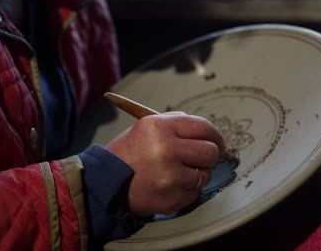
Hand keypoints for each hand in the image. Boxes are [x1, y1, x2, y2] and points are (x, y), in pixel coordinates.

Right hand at [106, 112, 224, 215]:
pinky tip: (170, 186)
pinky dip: (186, 191)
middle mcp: (166, 149)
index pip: (204, 127)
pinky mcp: (171, 198)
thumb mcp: (145, 128)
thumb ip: (174, 122)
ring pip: (205, 175)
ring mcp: (169, 176)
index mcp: (160, 127)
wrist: (104, 182)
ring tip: (177, 174)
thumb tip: (204, 130)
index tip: (216, 142)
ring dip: (196, 175)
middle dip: (210, 156)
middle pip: (210, 152)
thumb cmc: (128, 153)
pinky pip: (194, 193)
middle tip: (201, 159)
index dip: (214, 136)